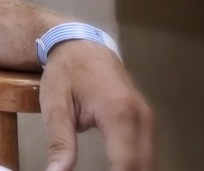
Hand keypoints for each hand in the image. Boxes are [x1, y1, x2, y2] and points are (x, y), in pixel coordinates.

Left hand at [39, 40, 154, 170]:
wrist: (81, 45)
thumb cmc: (66, 71)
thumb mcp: (55, 105)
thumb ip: (60, 143)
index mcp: (119, 111)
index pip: (126, 164)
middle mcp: (142, 117)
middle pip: (143, 167)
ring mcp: (148, 120)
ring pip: (148, 164)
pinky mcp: (146, 123)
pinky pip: (146, 155)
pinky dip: (133, 168)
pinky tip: (114, 170)